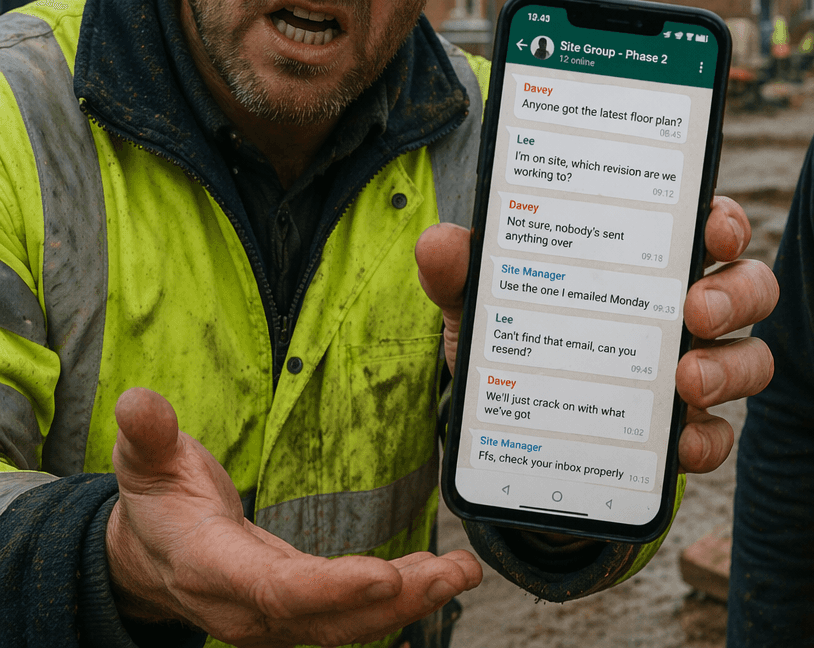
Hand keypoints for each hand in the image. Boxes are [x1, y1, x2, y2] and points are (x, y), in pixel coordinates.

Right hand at [106, 388, 481, 645]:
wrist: (148, 557)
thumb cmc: (157, 504)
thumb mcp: (146, 463)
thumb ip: (148, 436)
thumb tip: (139, 403)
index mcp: (210, 569)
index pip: (277, 589)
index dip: (330, 587)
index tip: (384, 575)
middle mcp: (246, 608)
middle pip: (326, 617)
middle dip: (395, 600)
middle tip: (452, 573)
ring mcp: (273, 620)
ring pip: (347, 624)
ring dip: (410, 602)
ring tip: (461, 573)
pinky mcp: (297, 616)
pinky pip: (351, 618)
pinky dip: (398, 602)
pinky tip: (439, 580)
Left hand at [417, 195, 777, 472]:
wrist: (513, 439)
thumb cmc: (519, 342)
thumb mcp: (482, 305)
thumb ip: (462, 273)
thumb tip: (440, 242)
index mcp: (651, 262)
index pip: (710, 225)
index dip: (725, 221)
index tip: (713, 228)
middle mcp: (689, 310)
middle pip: (750, 287)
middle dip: (735, 294)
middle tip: (695, 310)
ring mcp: (698, 371)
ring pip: (752, 359)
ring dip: (731, 368)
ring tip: (687, 381)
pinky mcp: (688, 432)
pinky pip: (722, 436)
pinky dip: (709, 441)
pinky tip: (681, 445)